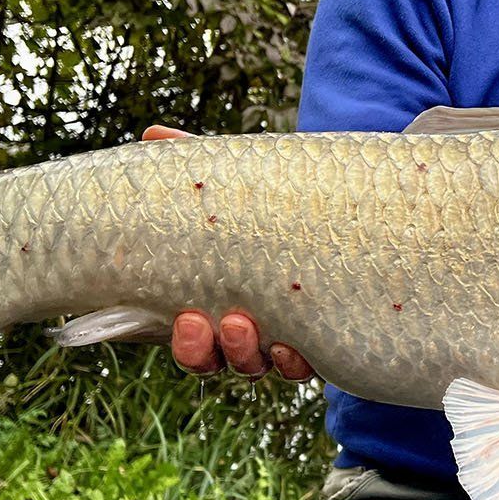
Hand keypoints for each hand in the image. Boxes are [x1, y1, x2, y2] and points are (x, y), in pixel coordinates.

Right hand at [141, 124, 315, 381]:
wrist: (346, 209)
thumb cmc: (280, 202)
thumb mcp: (238, 185)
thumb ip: (197, 165)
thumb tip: (152, 134)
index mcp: (222, 301)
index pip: (194, 340)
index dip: (186, 343)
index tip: (183, 317)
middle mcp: (253, 330)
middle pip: (219, 361)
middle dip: (205, 350)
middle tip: (198, 321)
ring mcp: (288, 336)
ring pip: (257, 366)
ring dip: (245, 353)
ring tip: (243, 323)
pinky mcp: (325, 336)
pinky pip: (307, 365)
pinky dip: (296, 361)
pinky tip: (292, 347)